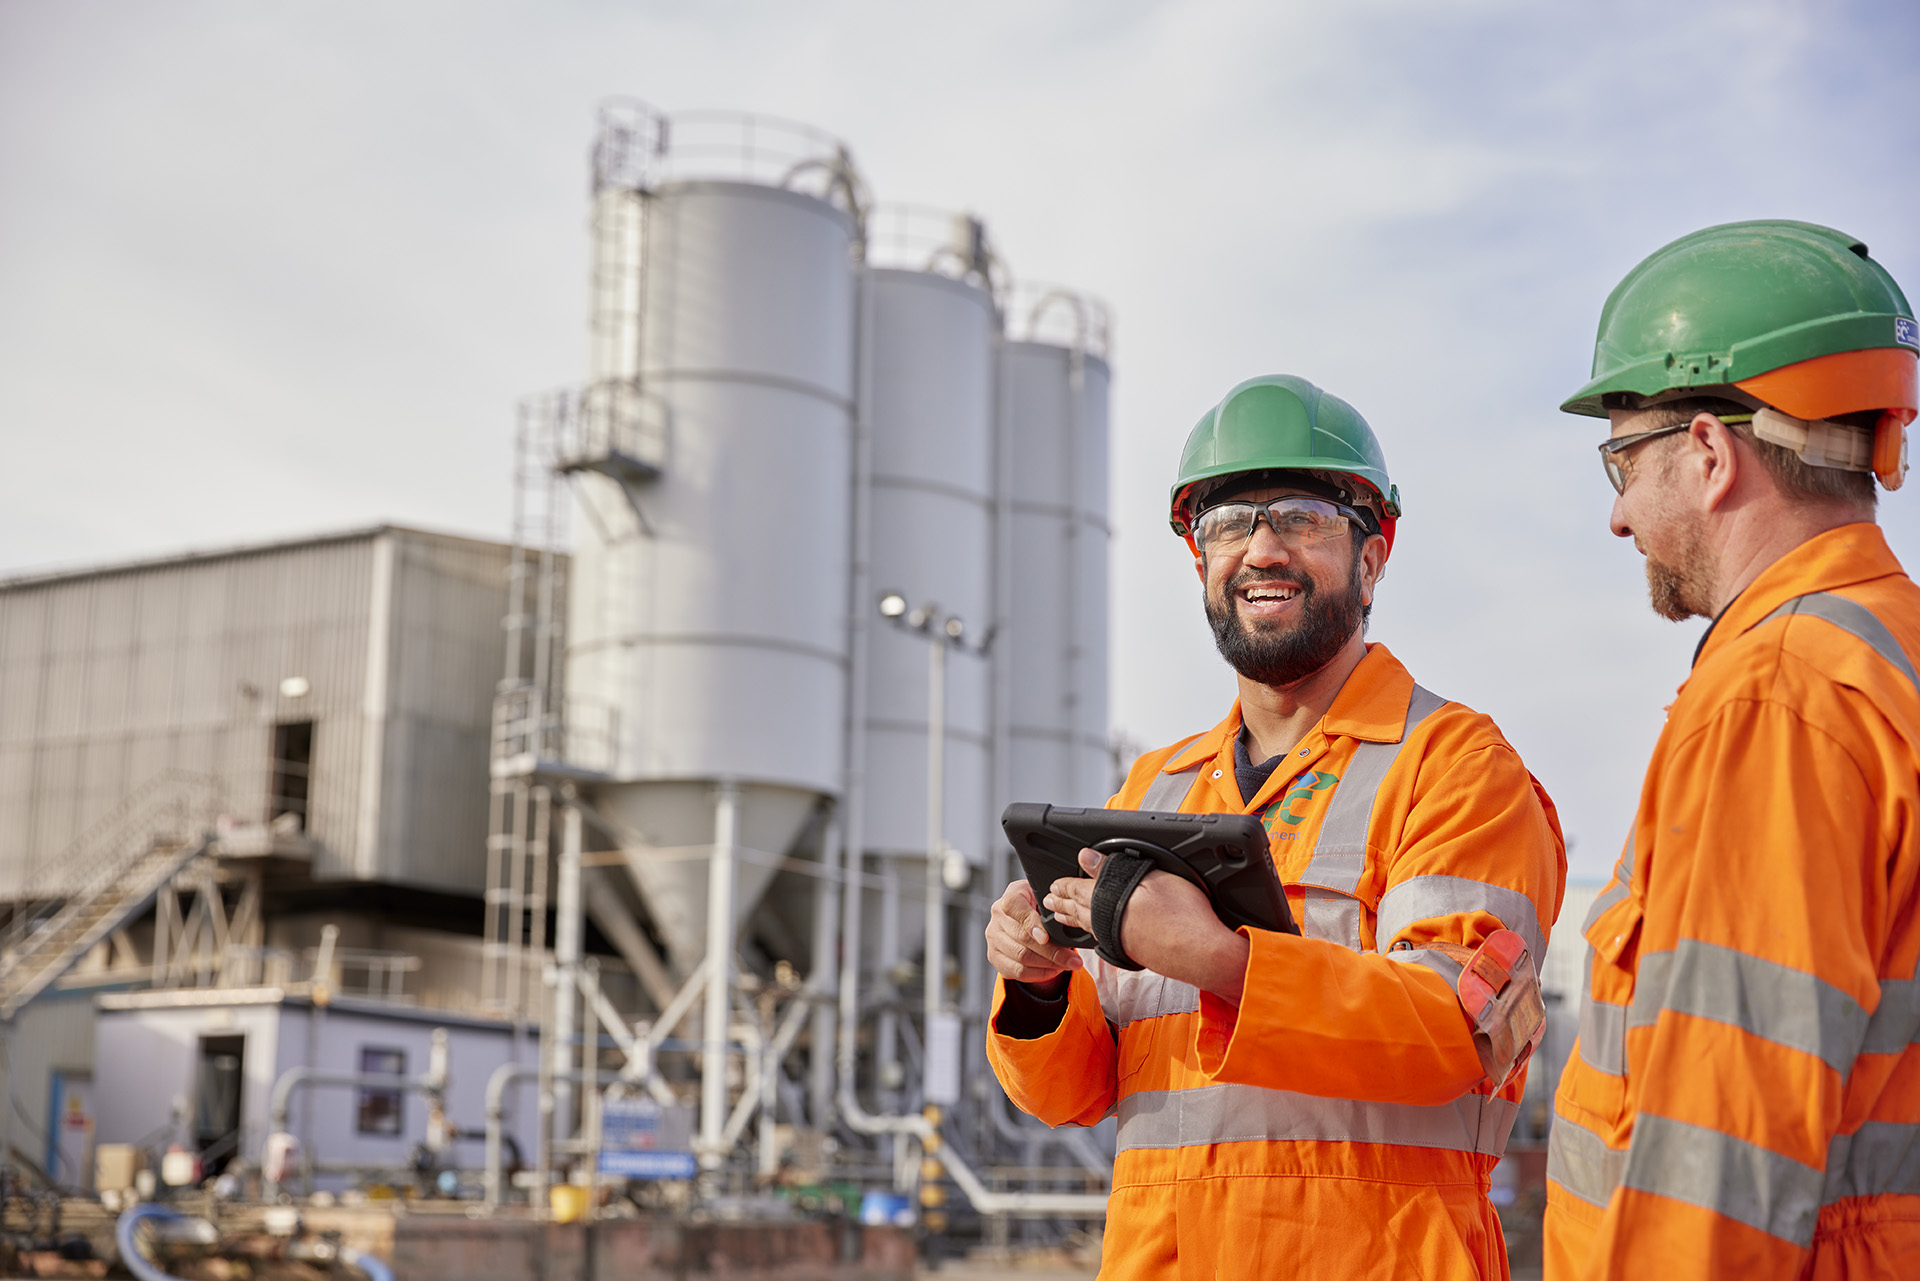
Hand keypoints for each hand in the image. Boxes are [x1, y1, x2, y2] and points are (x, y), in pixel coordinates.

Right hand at [986, 878, 1083, 995]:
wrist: (1025, 915)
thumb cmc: (1039, 905)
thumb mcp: (1047, 897)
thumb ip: (1053, 905)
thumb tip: (1065, 921)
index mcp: (1012, 896)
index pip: (1015, 908)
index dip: (1031, 924)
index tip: (1046, 937)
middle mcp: (997, 917)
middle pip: (1023, 938)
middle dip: (1052, 952)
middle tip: (1073, 960)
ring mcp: (993, 938)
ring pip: (1021, 958)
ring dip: (1048, 965)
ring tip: (1066, 964)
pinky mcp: (995, 956)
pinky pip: (1017, 971)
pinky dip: (1039, 974)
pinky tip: (1053, 969)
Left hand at [1044, 848, 1249, 1004]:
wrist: (1203, 955)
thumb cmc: (1184, 915)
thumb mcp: (1151, 878)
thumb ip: (1111, 868)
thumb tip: (1086, 858)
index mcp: (1107, 901)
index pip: (1076, 890)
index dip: (1063, 885)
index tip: (1052, 884)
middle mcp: (1107, 925)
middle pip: (1077, 911)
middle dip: (1061, 904)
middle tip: (1048, 901)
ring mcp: (1119, 942)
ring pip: (1087, 927)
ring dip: (1072, 919)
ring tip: (1061, 916)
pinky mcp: (1132, 953)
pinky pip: (1100, 939)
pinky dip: (1090, 932)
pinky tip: (1093, 933)